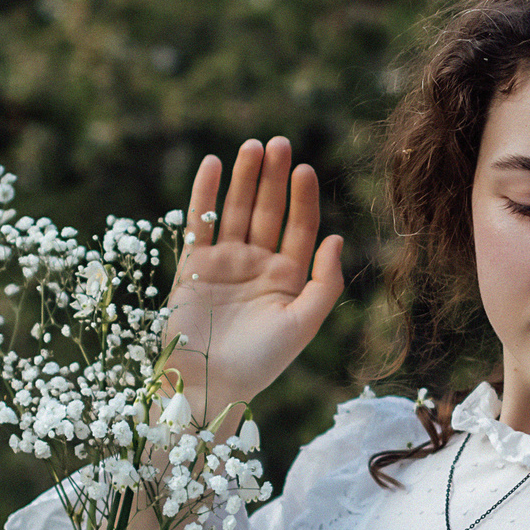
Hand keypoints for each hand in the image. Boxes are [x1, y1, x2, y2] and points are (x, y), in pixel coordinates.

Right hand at [164, 137, 344, 421]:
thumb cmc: (261, 362)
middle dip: (272, 178)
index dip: (302, 197)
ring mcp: (224, 264)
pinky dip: (203, 194)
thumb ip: (325, 282)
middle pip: (267, 211)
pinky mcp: (194, 267)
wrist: (210, 386)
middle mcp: (257, 265)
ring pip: (234, 211)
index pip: (298, 227)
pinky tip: (211, 165)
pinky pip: (199, 223)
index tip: (304, 169)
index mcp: (288, 278)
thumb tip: (336, 236)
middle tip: (277, 143)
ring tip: (250, 146)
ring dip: (242, 178)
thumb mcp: (303, 324)